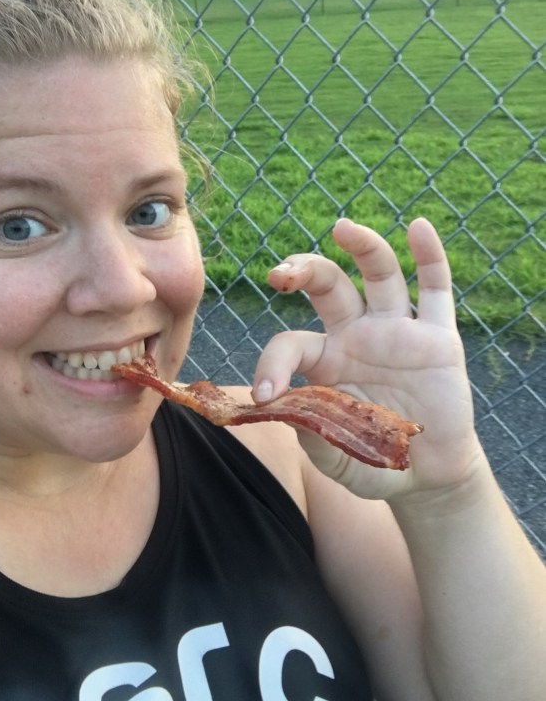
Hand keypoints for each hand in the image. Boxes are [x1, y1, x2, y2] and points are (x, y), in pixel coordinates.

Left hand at [253, 217, 484, 499]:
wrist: (428, 474)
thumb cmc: (374, 463)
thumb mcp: (337, 459)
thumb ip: (313, 438)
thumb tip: (289, 412)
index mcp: (323, 362)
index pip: (291, 344)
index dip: (273, 364)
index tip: (263, 394)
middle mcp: (356, 335)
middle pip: (327, 286)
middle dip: (304, 271)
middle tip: (281, 272)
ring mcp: (397, 331)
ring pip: (378, 275)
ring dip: (362, 247)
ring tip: (342, 227)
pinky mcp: (437, 338)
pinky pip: (435, 290)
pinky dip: (430, 257)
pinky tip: (419, 228)